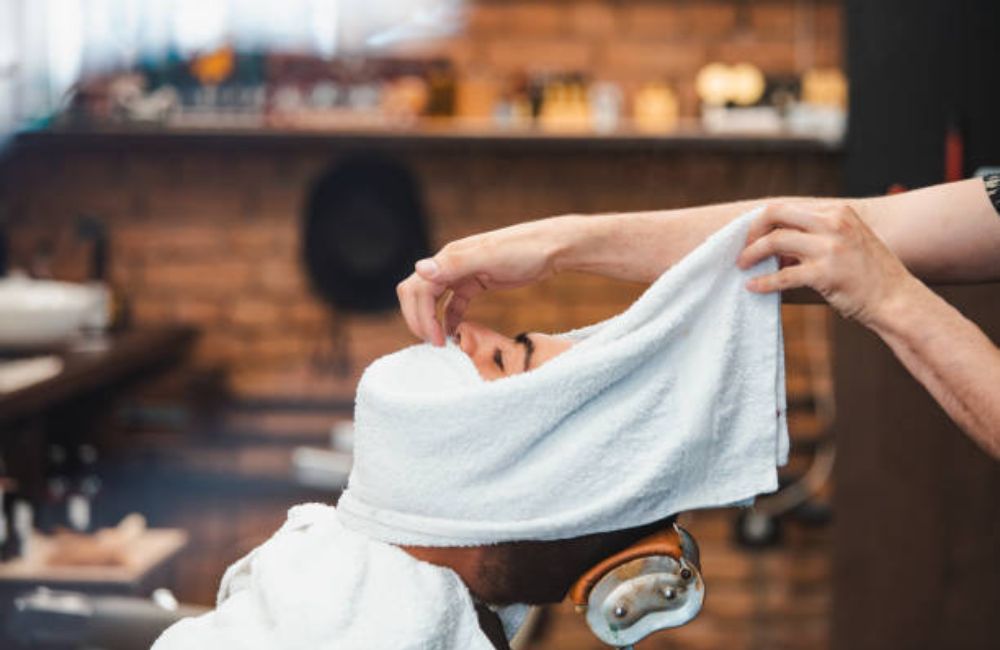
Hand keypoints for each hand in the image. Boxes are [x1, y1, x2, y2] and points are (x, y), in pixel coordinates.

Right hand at [397, 217, 577, 343]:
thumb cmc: (526, 249)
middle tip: (435, 345)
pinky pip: (454, 303)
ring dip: (432, 320)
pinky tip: (455, 334)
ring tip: (443, 344)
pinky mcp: (476, 282)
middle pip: (419, 293)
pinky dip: (449, 319)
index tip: (437, 340)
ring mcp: (463, 273)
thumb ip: (455, 263)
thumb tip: (420, 268)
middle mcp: (451, 264)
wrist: (554, 246)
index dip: (421, 316)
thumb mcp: (490, 257)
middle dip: (420, 320)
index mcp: (450, 256)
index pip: (418, 288)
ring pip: (433, 299)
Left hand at [737, 203, 918, 326]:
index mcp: (838, 212)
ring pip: (775, 242)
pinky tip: (752, 287)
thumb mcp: (848, 241)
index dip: (764, 222)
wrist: (897, 300)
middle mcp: (834, 224)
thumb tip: (777, 243)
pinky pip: (782, 276)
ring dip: (752, 254)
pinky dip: (763, 282)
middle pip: (776, 214)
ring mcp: (830, 248)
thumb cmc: (870, 274)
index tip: (752, 236)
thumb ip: (818, 235)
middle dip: (752, 230)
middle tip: (742, 247)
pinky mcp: (826, 274)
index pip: (788, 208)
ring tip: (742, 265)